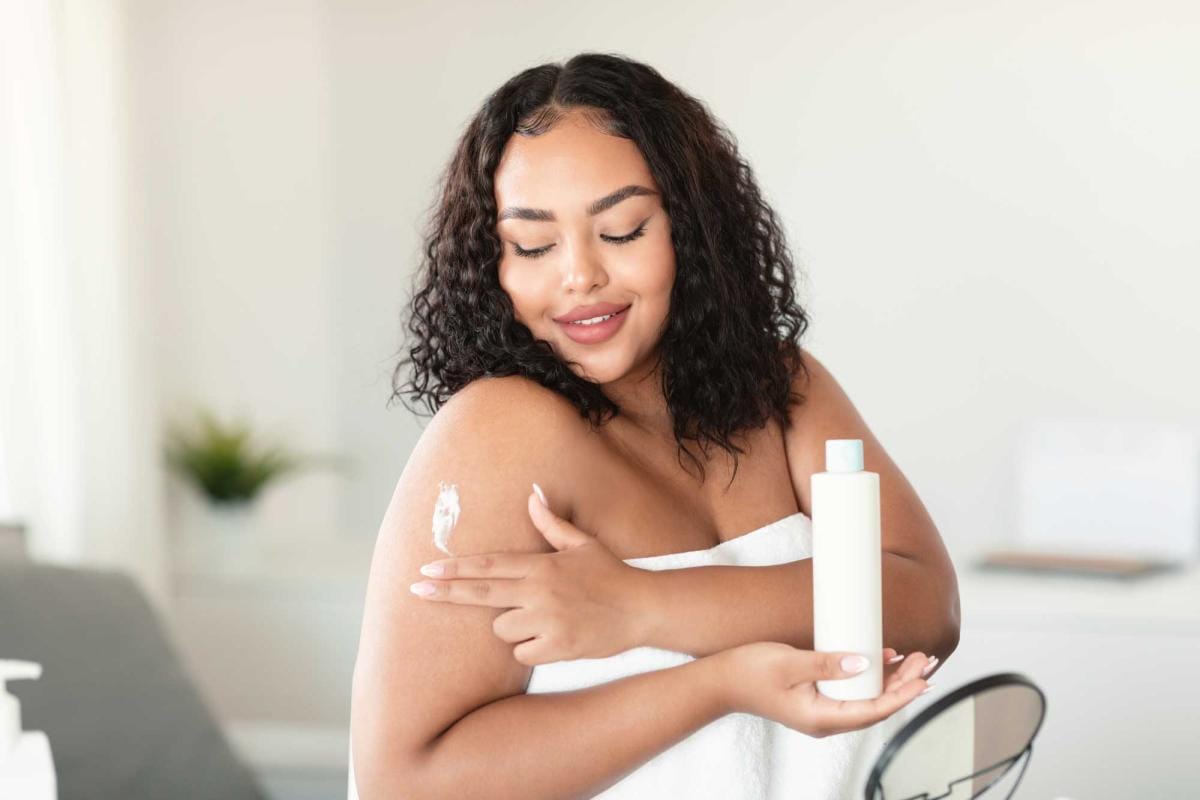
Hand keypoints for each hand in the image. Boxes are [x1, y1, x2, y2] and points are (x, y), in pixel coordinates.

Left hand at [411, 485, 650, 664]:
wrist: (644, 609)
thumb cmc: (611, 574)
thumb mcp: (583, 544)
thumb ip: (551, 524)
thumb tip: (532, 493)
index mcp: (542, 565)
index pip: (489, 564)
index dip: (456, 567)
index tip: (427, 568)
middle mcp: (540, 591)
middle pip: (481, 592)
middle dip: (445, 592)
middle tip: (415, 590)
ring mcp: (547, 620)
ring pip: (502, 628)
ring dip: (513, 626)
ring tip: (544, 618)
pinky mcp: (557, 647)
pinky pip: (522, 652)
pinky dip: (531, 647)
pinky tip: (553, 638)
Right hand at [716, 643, 931, 737]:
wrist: (720, 682)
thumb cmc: (748, 673)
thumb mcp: (789, 662)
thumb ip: (827, 664)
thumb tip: (864, 663)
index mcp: (820, 718)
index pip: (873, 711)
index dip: (902, 696)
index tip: (922, 680)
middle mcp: (825, 720)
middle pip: (875, 705)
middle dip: (904, 684)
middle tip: (925, 660)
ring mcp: (821, 710)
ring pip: (867, 698)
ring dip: (892, 680)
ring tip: (915, 659)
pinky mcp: (816, 698)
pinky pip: (852, 692)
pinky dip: (871, 677)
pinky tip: (884, 660)